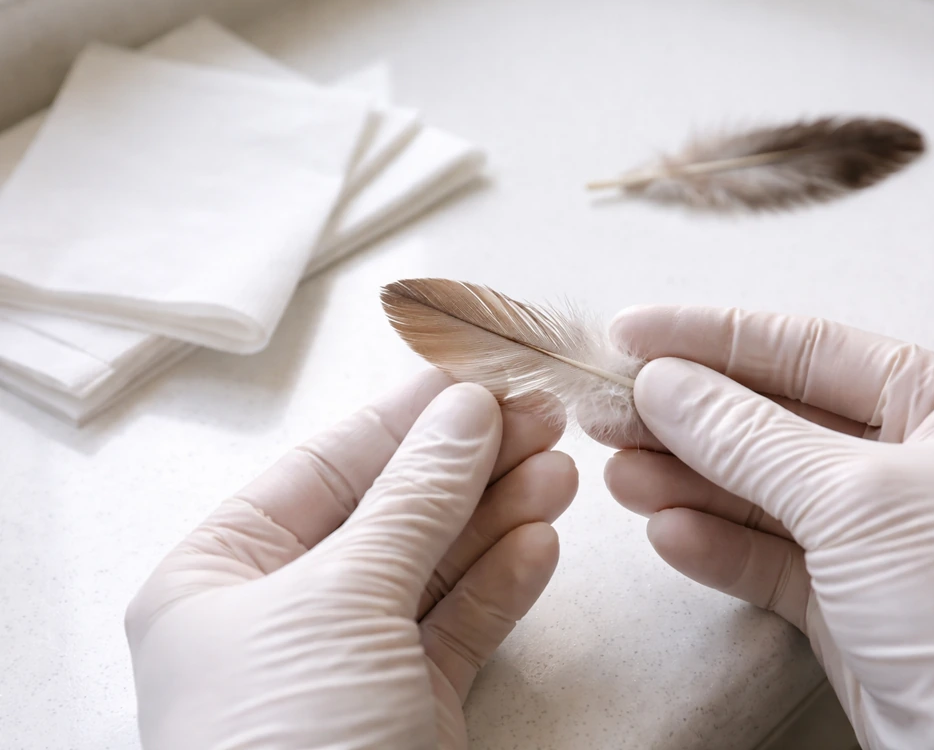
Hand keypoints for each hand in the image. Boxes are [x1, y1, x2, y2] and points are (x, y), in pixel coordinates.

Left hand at [125, 372, 577, 749]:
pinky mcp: (409, 711)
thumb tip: (463, 408)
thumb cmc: (291, 744)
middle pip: (390, 513)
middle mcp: (281, 616)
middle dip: (467, 463)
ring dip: (497, 515)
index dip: (405, 417)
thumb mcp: (342, 600)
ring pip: (434, 568)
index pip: (327, 469)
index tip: (477, 373)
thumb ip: (412, 498)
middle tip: (540, 413)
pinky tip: (541, 540)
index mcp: (221, 577)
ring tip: (560, 466)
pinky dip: (503, 583)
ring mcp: (350, 665)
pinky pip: (459, 629)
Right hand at [598, 306, 933, 749]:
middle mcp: (908, 461)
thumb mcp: (854, 497)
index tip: (628, 335)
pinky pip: (766, 557)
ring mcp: (873, 535)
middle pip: (769, 419)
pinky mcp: (847, 603)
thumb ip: (747, 435)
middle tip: (606, 413)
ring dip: (685, 483)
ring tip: (620, 477)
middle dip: (684, 417)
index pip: (804, 348)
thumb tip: (662, 383)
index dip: (708, 338)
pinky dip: (714, 546)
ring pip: (758, 491)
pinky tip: (668, 534)